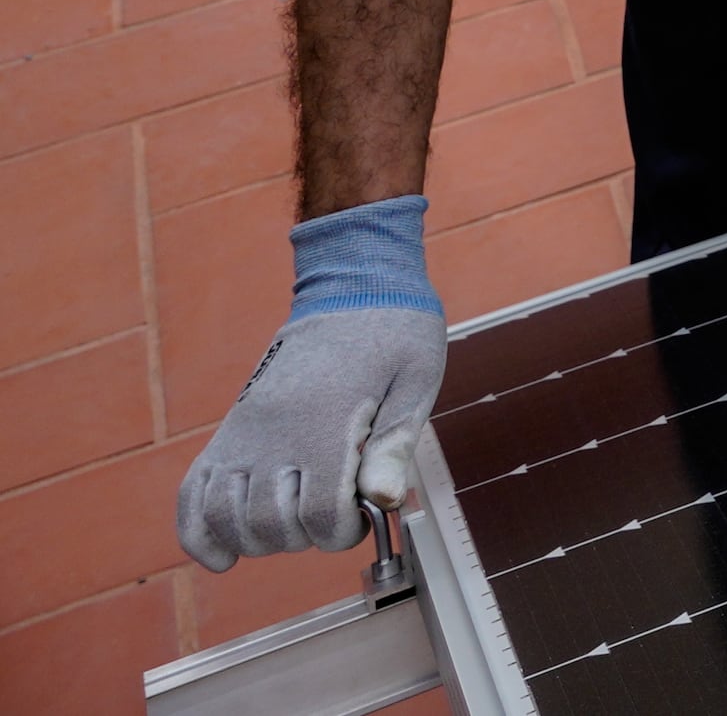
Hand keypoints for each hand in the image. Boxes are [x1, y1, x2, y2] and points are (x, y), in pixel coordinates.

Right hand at [181, 201, 444, 570]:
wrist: (352, 287)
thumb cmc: (394, 332)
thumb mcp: (416, 379)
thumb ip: (395, 444)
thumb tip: (384, 501)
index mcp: (324, 421)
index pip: (319, 513)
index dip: (343, 531)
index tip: (365, 515)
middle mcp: (273, 431)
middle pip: (269, 523)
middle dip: (307, 536)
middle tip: (335, 512)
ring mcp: (243, 431)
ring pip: (225, 517)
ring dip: (260, 539)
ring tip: (295, 522)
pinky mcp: (229, 429)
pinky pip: (191, 492)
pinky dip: (198, 533)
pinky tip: (221, 557)